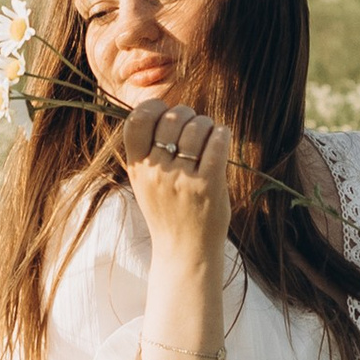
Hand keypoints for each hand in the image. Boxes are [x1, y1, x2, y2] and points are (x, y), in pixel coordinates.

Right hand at [116, 99, 232, 262]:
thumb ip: (149, 150)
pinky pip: (217, 143)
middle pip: (172, 118)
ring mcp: (182, 178)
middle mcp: (156, 171)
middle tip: (194, 128)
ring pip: (197, 127)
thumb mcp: (145, 182)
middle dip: (187, 115)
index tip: (165, 113)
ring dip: (207, 125)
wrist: (184, 252)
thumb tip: (166, 110)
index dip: (153, 108)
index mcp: (137, 167)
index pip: (137, 120)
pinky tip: (221, 138)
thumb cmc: (168, 211)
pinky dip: (222, 134)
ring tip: (210, 136)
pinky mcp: (208, 185)